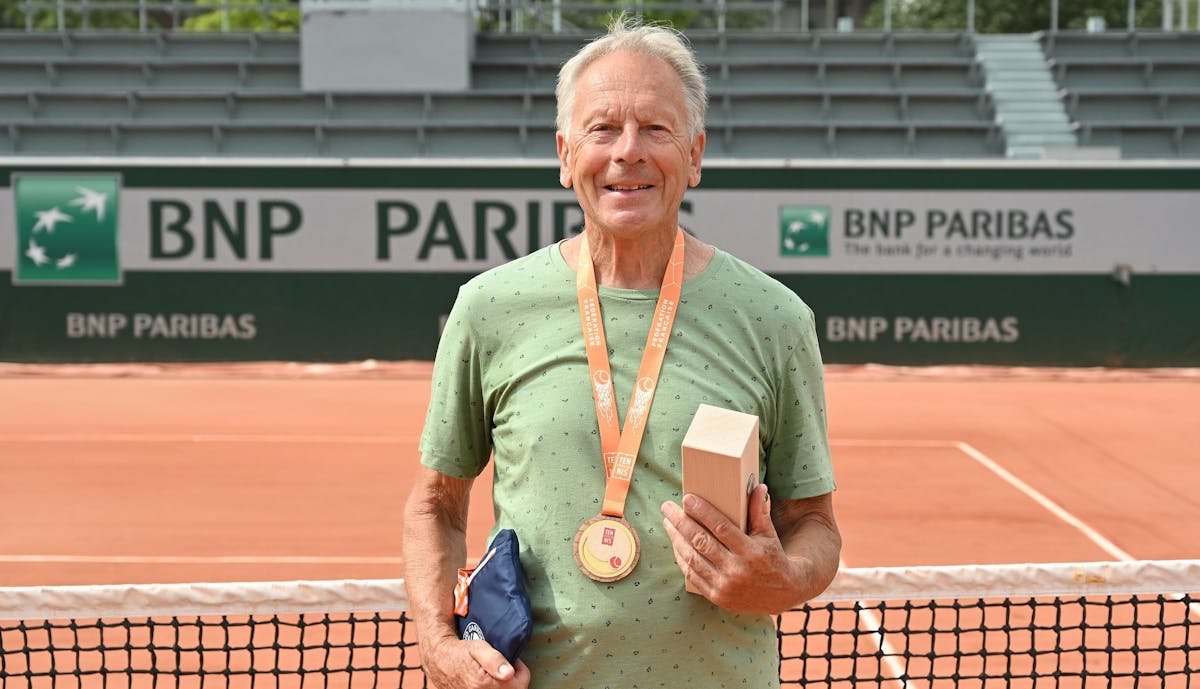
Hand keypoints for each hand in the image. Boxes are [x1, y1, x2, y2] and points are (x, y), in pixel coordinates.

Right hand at [422, 635, 530, 688]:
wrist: (437, 659)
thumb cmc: (459, 651)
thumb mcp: (478, 647)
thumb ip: (495, 659)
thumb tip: (509, 673)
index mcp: (484, 685)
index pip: (519, 685)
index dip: (520, 671)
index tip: (513, 661)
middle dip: (513, 681)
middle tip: (505, 668)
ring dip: (503, 686)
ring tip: (496, 674)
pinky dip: (493, 688)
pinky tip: (488, 681)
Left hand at [660, 484, 801, 614]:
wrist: (781, 595)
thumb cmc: (772, 558)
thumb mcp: (769, 535)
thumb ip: (760, 512)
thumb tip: (758, 487)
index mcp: (751, 551)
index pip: (721, 527)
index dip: (702, 512)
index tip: (687, 498)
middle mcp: (736, 569)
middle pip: (701, 541)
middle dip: (680, 522)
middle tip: (667, 507)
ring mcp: (725, 585)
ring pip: (693, 558)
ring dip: (676, 538)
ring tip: (668, 523)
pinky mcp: (717, 596)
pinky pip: (692, 575)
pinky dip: (681, 558)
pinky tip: (675, 544)